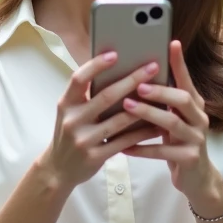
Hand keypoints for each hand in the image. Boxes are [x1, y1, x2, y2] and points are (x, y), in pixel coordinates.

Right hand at [38, 52, 162, 190]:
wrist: (58, 168)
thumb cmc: (70, 133)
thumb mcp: (70, 112)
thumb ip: (86, 96)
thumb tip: (116, 70)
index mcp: (66, 103)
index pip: (78, 79)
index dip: (96, 65)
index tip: (115, 54)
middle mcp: (72, 120)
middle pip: (105, 96)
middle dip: (132, 80)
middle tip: (152, 67)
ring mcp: (83, 140)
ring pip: (119, 120)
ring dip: (144, 107)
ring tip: (163, 95)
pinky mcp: (95, 156)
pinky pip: (124, 142)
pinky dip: (142, 133)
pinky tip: (157, 126)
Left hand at [122, 40, 222, 214]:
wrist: (197, 178)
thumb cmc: (180, 142)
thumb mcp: (176, 119)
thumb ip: (165, 101)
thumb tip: (138, 77)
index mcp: (195, 105)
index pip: (187, 80)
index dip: (180, 63)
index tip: (171, 43)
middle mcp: (200, 118)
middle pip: (182, 99)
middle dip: (159, 91)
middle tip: (138, 85)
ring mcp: (197, 139)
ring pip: (173, 124)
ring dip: (149, 114)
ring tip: (128, 107)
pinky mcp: (190, 158)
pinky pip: (164, 151)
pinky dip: (143, 148)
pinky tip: (125, 146)